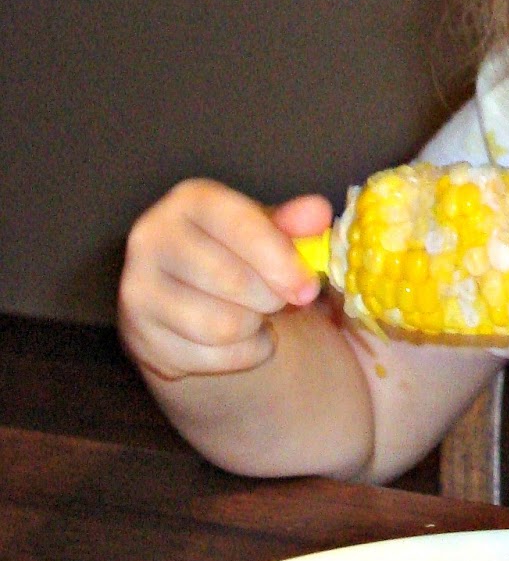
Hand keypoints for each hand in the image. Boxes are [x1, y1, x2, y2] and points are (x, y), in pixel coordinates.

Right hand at [118, 179, 330, 381]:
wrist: (190, 291)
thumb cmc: (239, 251)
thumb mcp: (268, 228)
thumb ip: (295, 222)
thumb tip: (317, 212)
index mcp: (190, 201)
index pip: (240, 225)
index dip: (280, 259)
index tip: (308, 288)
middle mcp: (152, 238)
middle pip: (232, 280)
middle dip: (271, 298)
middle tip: (280, 298)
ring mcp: (137, 289)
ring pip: (221, 325)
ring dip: (255, 328)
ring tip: (257, 315)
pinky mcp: (139, 337)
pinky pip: (208, 359)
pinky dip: (241, 355)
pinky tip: (241, 339)